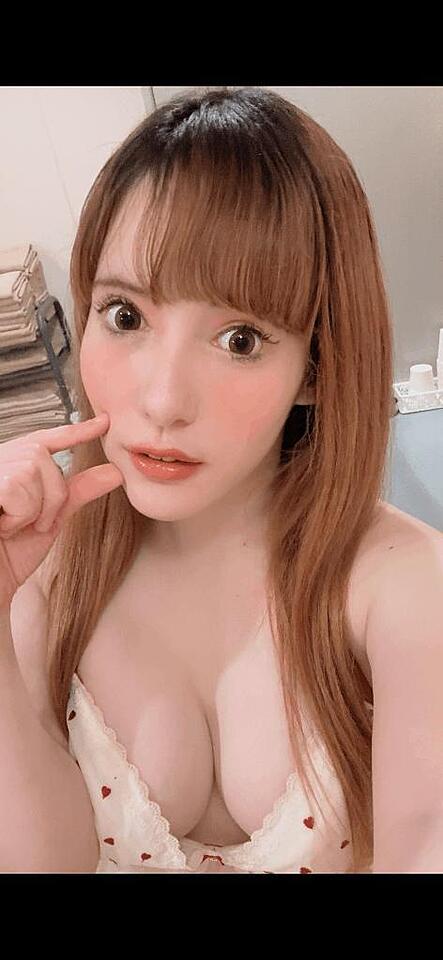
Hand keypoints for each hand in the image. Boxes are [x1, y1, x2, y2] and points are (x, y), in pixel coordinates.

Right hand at [0, 412, 122, 607]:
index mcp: (13, 466)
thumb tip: (114, 472)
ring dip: (32, 510)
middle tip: (32, 524)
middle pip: (44, 459)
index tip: (104, 423)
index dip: (74, 431)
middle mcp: (0, 462)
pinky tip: (2, 527)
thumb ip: (79, 491)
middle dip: (51, 497)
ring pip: (32, 473)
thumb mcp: (52, 517)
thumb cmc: (10, 552)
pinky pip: (17, 488)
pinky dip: (18, 515)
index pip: (45, 440)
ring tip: (10, 527)